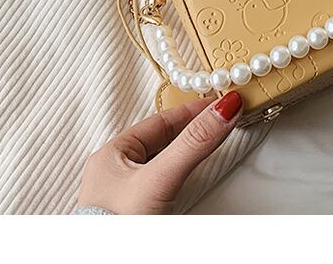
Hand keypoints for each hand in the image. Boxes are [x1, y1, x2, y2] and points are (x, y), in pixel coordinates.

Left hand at [76, 91, 242, 213]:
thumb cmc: (117, 228)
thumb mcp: (160, 178)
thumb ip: (193, 143)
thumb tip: (221, 111)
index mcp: (111, 154)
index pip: (160, 121)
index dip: (191, 111)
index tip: (218, 104)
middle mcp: (114, 174)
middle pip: (161, 141)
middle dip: (190, 130)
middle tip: (217, 119)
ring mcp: (122, 197)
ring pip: (161, 163)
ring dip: (185, 153)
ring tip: (207, 142)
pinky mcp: (134, 217)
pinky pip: (161, 186)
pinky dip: (179, 175)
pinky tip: (186, 180)